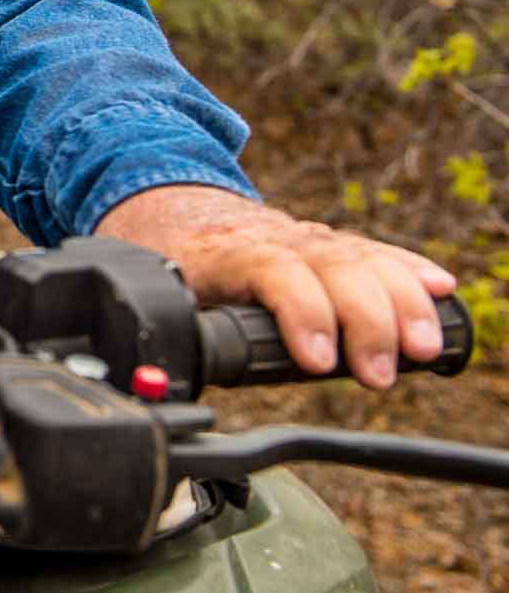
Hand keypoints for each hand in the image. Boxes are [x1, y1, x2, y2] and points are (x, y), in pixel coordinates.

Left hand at [94, 185, 455, 388]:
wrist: (171, 210)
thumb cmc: (168, 260)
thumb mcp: (154, 291)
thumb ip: (167, 330)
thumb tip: (160, 382)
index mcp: (224, 254)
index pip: (272, 271)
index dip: (301, 311)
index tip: (318, 360)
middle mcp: (274, 241)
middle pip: (333, 267)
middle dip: (366, 321)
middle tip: (379, 374)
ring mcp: (307, 241)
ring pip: (362, 260)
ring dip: (400, 304)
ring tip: (422, 349)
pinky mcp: (330, 247)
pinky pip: (377, 254)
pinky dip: (410, 272)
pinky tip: (440, 291)